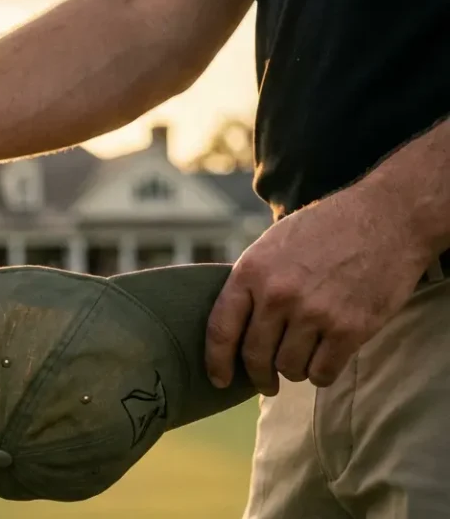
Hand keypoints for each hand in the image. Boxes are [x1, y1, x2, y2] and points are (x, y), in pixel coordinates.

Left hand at [204, 180, 434, 394]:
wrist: (386, 219)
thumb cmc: (326, 230)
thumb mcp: (272, 244)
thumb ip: (251, 282)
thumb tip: (233, 324)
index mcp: (252, 272)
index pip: (221, 329)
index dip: (216, 362)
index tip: (220, 381)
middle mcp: (277, 295)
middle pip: (255, 356)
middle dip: (259, 376)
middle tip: (267, 383)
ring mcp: (313, 313)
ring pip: (290, 368)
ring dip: (295, 371)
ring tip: (303, 358)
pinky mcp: (349, 329)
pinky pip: (323, 373)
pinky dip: (322, 374)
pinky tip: (325, 360)